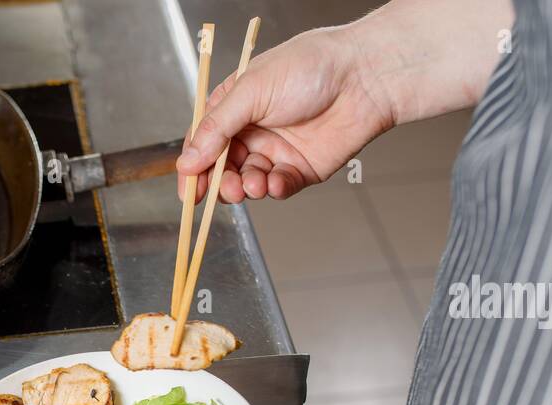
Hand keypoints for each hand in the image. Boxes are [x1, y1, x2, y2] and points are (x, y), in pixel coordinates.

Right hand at [177, 25, 393, 201]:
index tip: (190, 191)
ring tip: (254, 183)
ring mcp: (276, 151)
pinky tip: (276, 183)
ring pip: (248, 181)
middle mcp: (253, 130)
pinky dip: (274, 190)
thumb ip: (216, 129)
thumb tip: (187, 161)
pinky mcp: (301, 168)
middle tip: (227, 188)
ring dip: (247, 187)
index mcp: (235, 107)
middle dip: (221, 183)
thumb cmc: (310, 67)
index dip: (194, 168)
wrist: (364, 76)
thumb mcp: (251, 91)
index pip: (203, 143)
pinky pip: (278, 188)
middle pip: (222, 168)